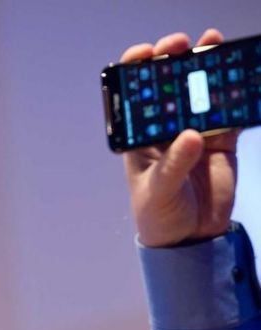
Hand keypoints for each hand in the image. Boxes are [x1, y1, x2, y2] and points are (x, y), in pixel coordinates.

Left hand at [122, 29, 238, 246]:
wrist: (189, 239)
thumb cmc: (158, 215)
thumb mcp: (159, 191)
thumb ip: (174, 165)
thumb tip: (191, 135)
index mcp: (139, 137)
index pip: (135, 97)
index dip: (137, 71)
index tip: (146, 53)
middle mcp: (164, 130)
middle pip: (168, 87)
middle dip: (173, 61)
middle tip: (182, 45)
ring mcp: (193, 133)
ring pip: (199, 94)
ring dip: (206, 70)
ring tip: (212, 46)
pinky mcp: (220, 142)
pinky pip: (228, 113)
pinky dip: (235, 96)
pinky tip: (241, 78)